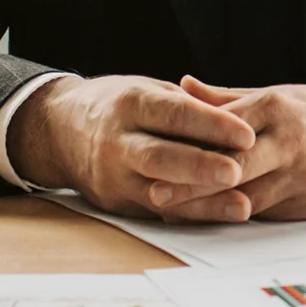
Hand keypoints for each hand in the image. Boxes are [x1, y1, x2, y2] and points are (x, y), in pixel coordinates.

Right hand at [8, 75, 257, 221]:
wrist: (59, 132)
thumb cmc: (117, 105)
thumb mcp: (147, 89)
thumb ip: (188, 105)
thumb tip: (239, 117)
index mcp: (130, 103)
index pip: (173, 113)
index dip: (210, 124)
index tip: (246, 133)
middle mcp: (117, 141)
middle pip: (160, 156)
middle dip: (200, 166)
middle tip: (237, 171)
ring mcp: (113, 177)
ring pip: (158, 193)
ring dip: (202, 202)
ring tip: (241, 205)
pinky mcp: (115, 204)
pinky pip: (156, 213)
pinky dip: (190, 215)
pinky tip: (220, 216)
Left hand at [145, 78, 305, 220]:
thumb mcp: (281, 94)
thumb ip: (229, 96)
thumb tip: (183, 86)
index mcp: (278, 106)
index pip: (225, 130)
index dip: (190, 148)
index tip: (157, 159)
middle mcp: (291, 141)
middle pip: (233, 169)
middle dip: (192, 185)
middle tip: (156, 195)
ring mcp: (305, 175)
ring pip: (249, 198)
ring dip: (212, 207)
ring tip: (176, 213)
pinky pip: (272, 212)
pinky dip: (244, 215)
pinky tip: (219, 218)